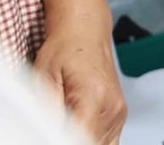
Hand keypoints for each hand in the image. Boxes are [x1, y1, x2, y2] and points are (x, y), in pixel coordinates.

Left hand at [33, 17, 126, 143]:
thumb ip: (46, 111)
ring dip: (80, 140)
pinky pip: (107, 142)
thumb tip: (45, 133)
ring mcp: (119, 113)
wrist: (85, 31)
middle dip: (68, 139)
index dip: (58, 139)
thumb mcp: (44, 78)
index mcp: (93, 97)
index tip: (46, 132)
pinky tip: (77, 130)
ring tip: (63, 125)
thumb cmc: (65, 48)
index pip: (78, 140)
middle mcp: (112, 108)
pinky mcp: (119, 115)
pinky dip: (90, 141)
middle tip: (51, 126)